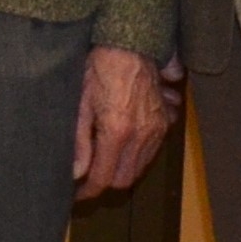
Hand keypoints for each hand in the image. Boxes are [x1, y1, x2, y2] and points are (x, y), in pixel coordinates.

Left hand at [70, 45, 176, 196]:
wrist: (128, 46)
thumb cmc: (98, 70)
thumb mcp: (80, 104)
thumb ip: (78, 142)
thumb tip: (75, 173)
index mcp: (117, 132)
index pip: (104, 177)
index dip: (89, 191)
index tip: (77, 195)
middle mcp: (142, 135)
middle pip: (125, 179)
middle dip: (105, 184)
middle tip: (86, 179)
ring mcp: (157, 129)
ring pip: (139, 167)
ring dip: (121, 170)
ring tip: (100, 162)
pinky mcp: (165, 122)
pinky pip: (150, 152)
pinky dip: (135, 156)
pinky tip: (119, 146)